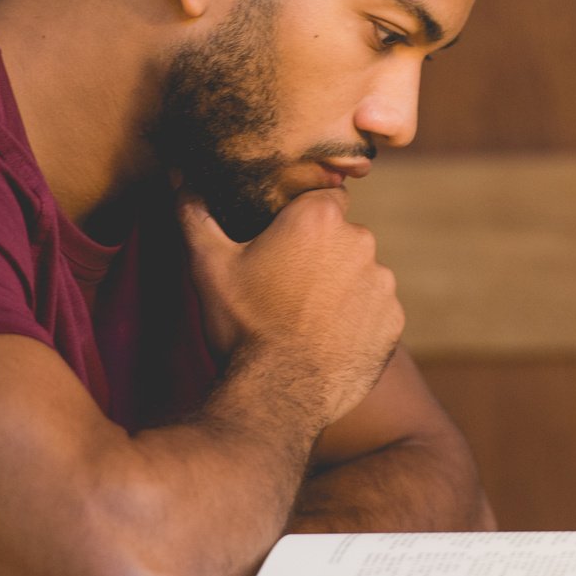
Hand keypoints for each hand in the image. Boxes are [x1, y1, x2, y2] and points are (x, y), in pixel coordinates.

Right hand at [177, 189, 401, 425]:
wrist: (279, 398)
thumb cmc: (241, 327)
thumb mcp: (208, 267)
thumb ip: (196, 214)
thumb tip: (181, 177)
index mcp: (319, 218)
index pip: (320, 199)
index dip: (298, 222)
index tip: (280, 246)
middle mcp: (361, 242)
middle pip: (341, 237)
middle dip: (320, 255)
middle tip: (286, 287)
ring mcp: (382, 283)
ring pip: (360, 273)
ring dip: (340, 287)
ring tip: (304, 319)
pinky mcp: (394, 321)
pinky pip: (375, 309)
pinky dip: (357, 320)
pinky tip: (327, 340)